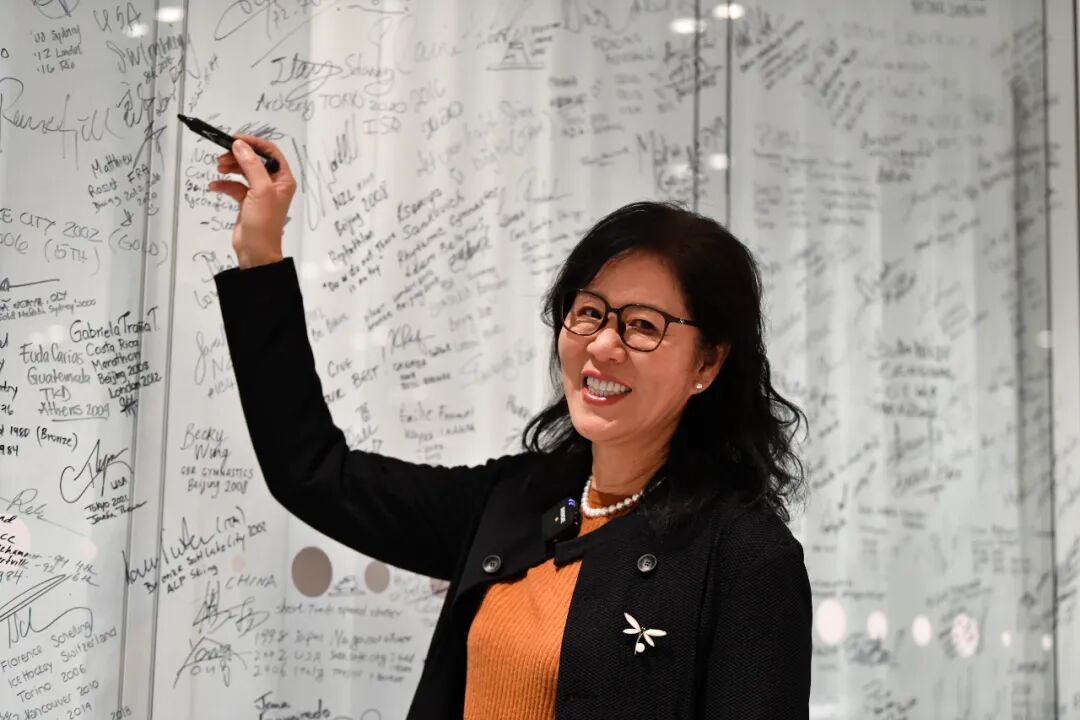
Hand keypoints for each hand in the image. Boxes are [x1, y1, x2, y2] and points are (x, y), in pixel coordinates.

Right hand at [208, 134, 295, 268]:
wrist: (255, 251)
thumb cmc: (263, 223)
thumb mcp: (260, 190)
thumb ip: (251, 165)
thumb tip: (240, 145)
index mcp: (283, 179)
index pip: (270, 152)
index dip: (253, 143)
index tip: (235, 139)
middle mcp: (273, 184)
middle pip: (254, 160)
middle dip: (238, 156)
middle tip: (222, 156)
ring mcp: (259, 193)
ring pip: (243, 172)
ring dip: (230, 168)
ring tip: (218, 168)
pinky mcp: (247, 202)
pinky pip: (235, 186)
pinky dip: (225, 184)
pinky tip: (215, 186)